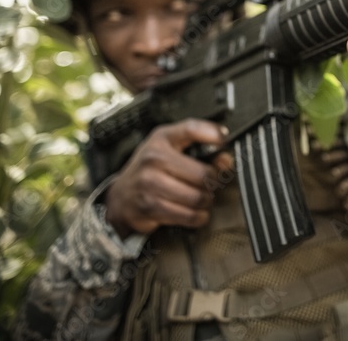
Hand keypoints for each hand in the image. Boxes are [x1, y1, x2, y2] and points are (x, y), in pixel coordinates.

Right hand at [104, 119, 232, 237]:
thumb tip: (226, 161)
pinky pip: (188, 215)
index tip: (223, 140)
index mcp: (162, 139)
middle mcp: (154, 159)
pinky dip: (198, 217)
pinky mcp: (150, 207)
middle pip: (204, 174)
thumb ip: (201, 147)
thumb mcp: (172, 148)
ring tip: (202, 198)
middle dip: (213, 182)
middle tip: (210, 184)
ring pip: (198, 197)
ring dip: (206, 202)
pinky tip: (196, 212)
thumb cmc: (151, 169)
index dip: (212, 134)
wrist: (121, 196)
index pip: (191, 129)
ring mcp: (150, 183)